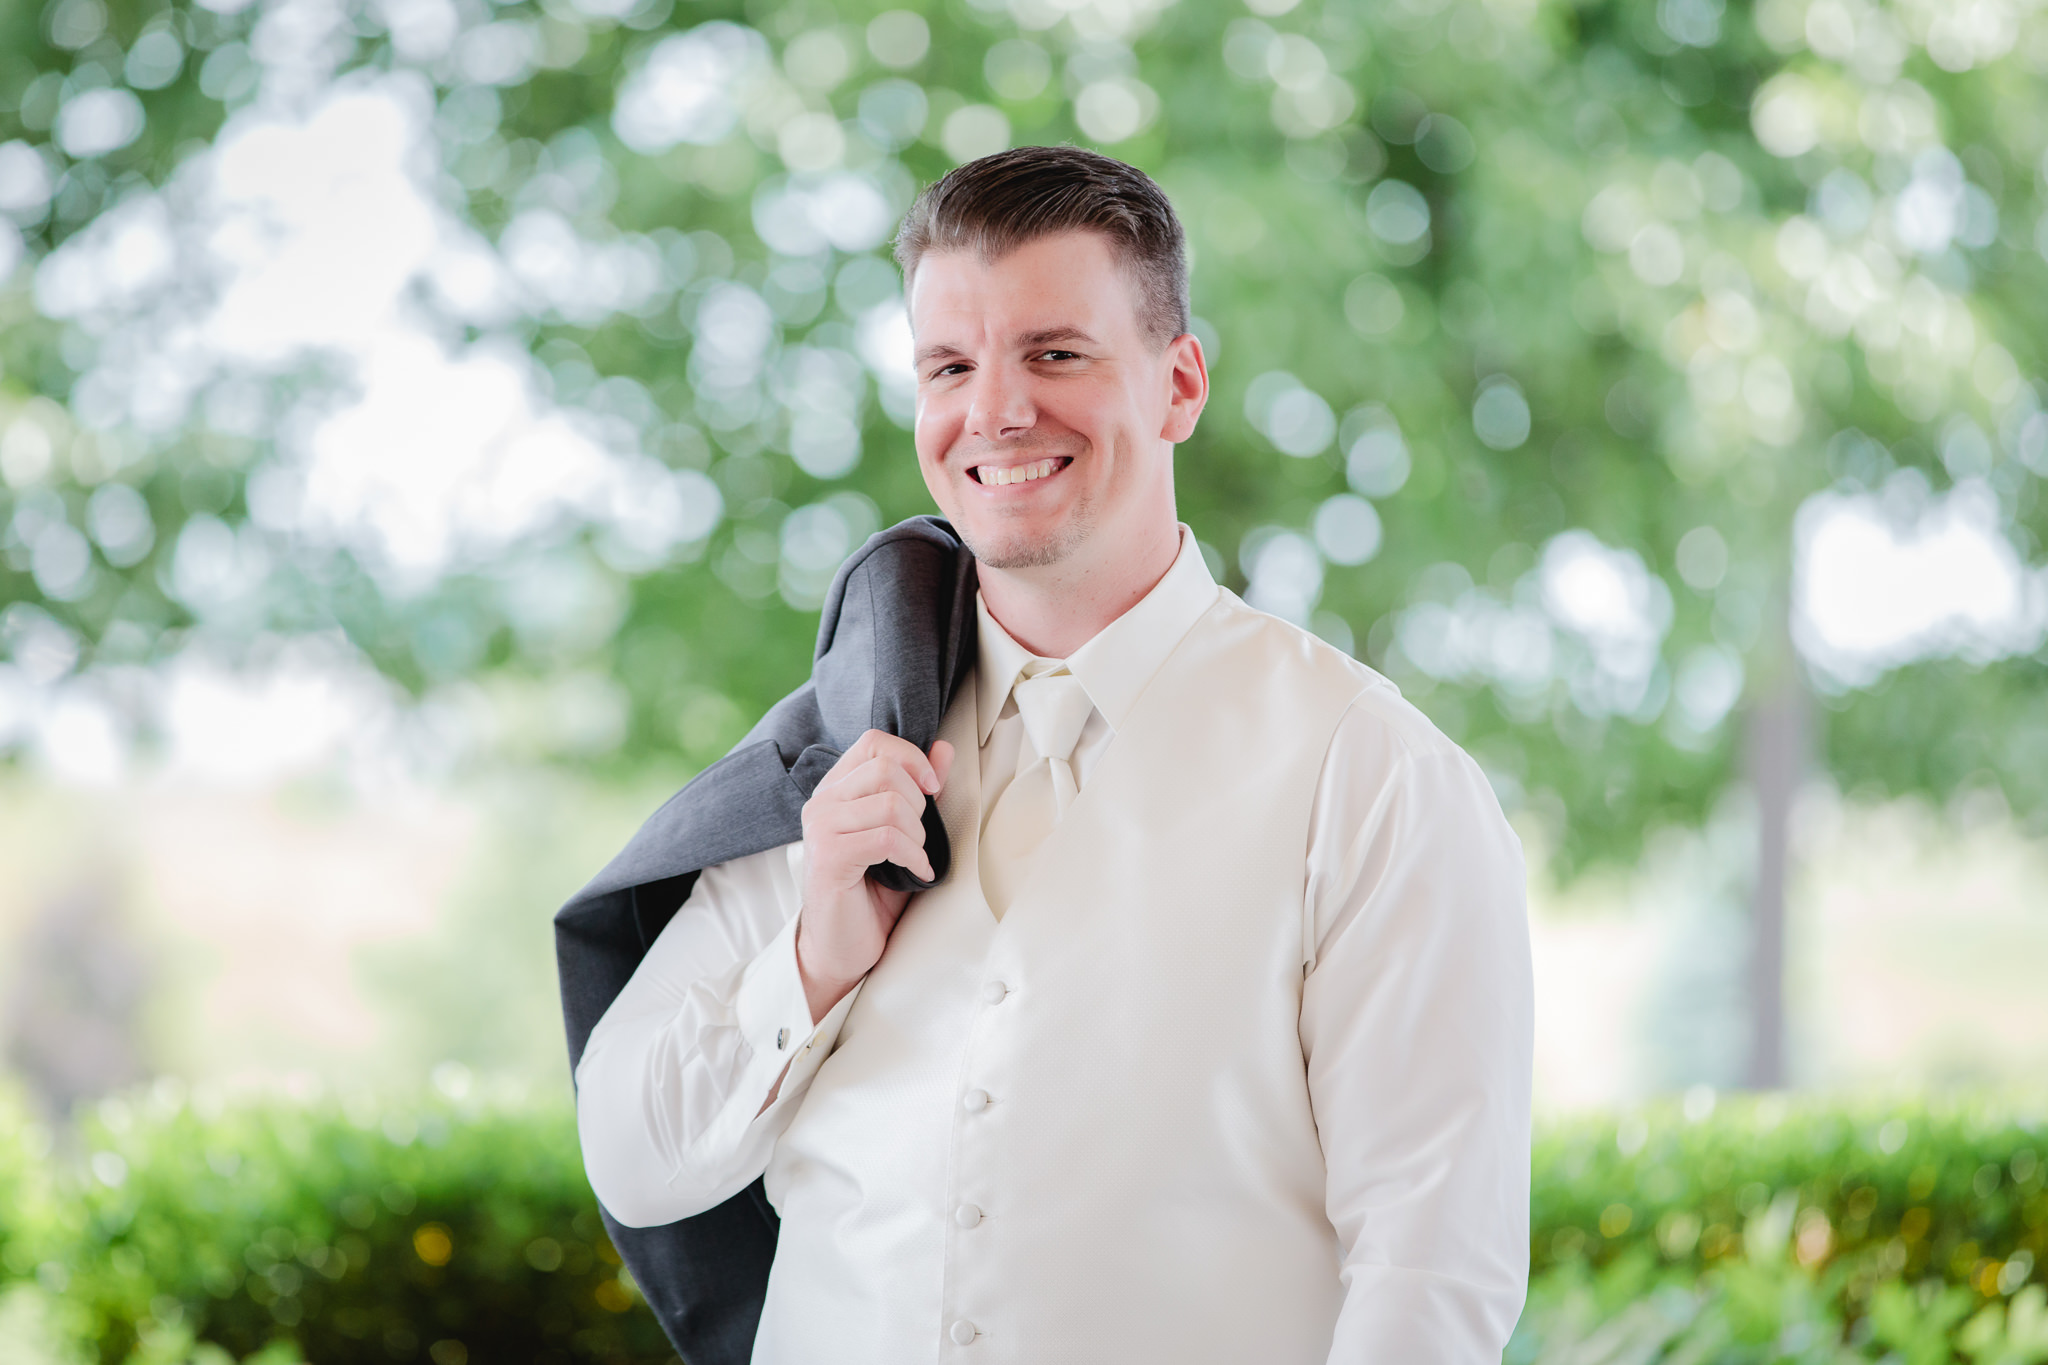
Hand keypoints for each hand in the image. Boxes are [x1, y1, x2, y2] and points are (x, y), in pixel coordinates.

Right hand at [795, 731, 955, 1022]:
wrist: (841, 948)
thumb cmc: (871, 893)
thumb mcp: (903, 833)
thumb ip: (920, 791)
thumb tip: (944, 750)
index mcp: (836, 790)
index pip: (874, 742)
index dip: (911, 757)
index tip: (931, 789)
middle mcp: (821, 803)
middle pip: (887, 769)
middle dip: (919, 804)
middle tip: (919, 838)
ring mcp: (821, 829)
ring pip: (891, 804)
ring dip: (918, 835)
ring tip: (915, 858)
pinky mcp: (829, 857)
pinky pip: (888, 838)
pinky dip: (914, 856)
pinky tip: (917, 873)